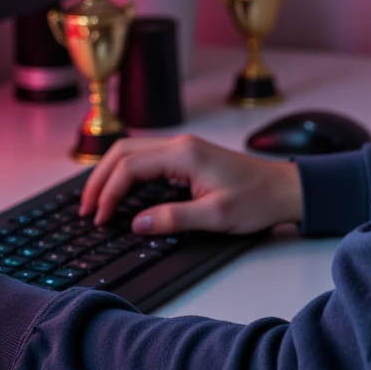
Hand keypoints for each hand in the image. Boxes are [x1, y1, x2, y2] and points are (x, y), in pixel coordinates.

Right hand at [79, 134, 302, 235]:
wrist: (285, 190)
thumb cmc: (257, 201)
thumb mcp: (216, 217)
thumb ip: (173, 219)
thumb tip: (135, 224)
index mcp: (183, 154)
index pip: (129, 167)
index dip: (109, 193)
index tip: (99, 218)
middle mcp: (179, 145)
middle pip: (122, 152)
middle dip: (99, 179)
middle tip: (86, 208)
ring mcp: (182, 149)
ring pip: (131, 152)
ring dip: (109, 174)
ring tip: (96, 201)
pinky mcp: (186, 157)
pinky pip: (145, 159)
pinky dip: (125, 173)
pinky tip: (120, 192)